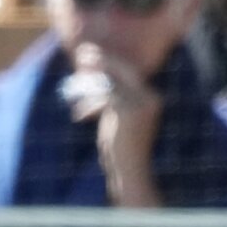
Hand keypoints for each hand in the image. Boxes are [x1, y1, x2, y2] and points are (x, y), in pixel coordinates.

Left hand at [69, 46, 161, 202]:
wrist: (130, 173)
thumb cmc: (122, 148)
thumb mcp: (118, 117)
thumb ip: (113, 98)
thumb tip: (94, 76)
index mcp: (151, 98)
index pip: (129, 71)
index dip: (109, 60)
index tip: (91, 53)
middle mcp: (151, 98)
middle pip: (123, 69)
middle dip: (102, 59)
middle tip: (81, 53)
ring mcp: (142, 105)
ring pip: (112, 82)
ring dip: (91, 80)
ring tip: (75, 79)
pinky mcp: (129, 113)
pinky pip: (106, 97)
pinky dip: (91, 103)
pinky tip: (80, 114)